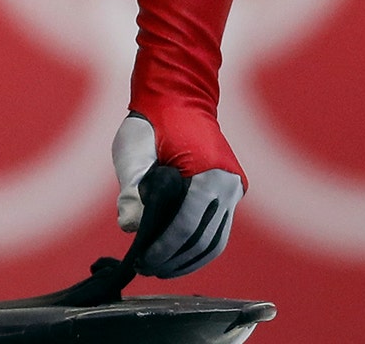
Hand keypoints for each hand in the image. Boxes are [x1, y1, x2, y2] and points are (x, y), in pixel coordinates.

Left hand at [112, 111, 243, 277]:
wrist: (180, 95)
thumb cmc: (153, 120)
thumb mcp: (133, 147)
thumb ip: (130, 186)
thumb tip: (130, 226)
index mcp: (211, 172)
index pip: (188, 223)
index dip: (165, 247)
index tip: (144, 260)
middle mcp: (230, 184)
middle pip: (205, 239)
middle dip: (175, 260)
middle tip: (147, 269)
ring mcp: (233, 189)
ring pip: (215, 241)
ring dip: (188, 260)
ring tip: (159, 268)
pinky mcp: (229, 193)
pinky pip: (217, 231)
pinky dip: (197, 247)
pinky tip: (174, 255)